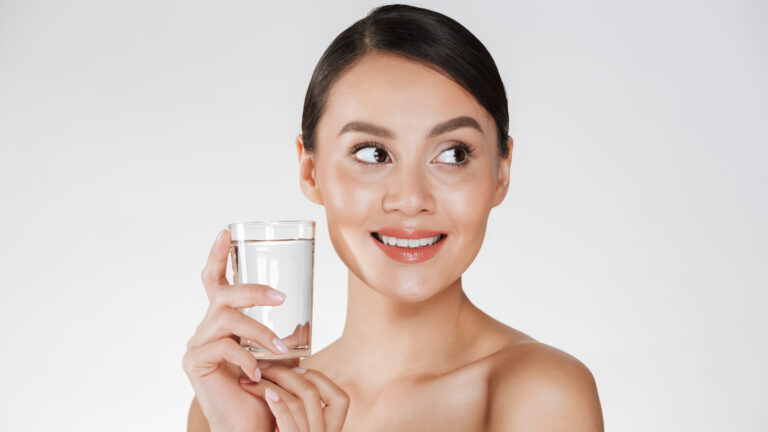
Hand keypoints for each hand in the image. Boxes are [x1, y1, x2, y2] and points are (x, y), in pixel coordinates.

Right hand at [182, 229, 289, 431]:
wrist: (249, 425)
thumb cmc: (265, 390)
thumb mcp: (277, 357)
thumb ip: (282, 335)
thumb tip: (306, 320)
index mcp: (223, 320)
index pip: (215, 281)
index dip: (217, 256)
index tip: (225, 232)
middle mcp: (206, 327)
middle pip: (222, 294)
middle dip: (252, 290)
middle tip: (280, 296)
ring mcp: (197, 344)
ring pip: (227, 320)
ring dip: (258, 331)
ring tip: (280, 349)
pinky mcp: (193, 362)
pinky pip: (222, 348)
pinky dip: (245, 358)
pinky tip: (258, 374)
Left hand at [240, 362, 350, 431]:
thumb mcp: (302, 428)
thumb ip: (305, 410)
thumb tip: (296, 373)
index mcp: (332, 431)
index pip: (340, 399)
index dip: (320, 380)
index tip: (298, 370)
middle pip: (313, 394)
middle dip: (287, 374)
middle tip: (264, 366)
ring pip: (298, 402)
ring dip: (274, 384)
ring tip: (254, 378)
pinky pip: (288, 419)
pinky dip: (277, 402)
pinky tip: (264, 392)